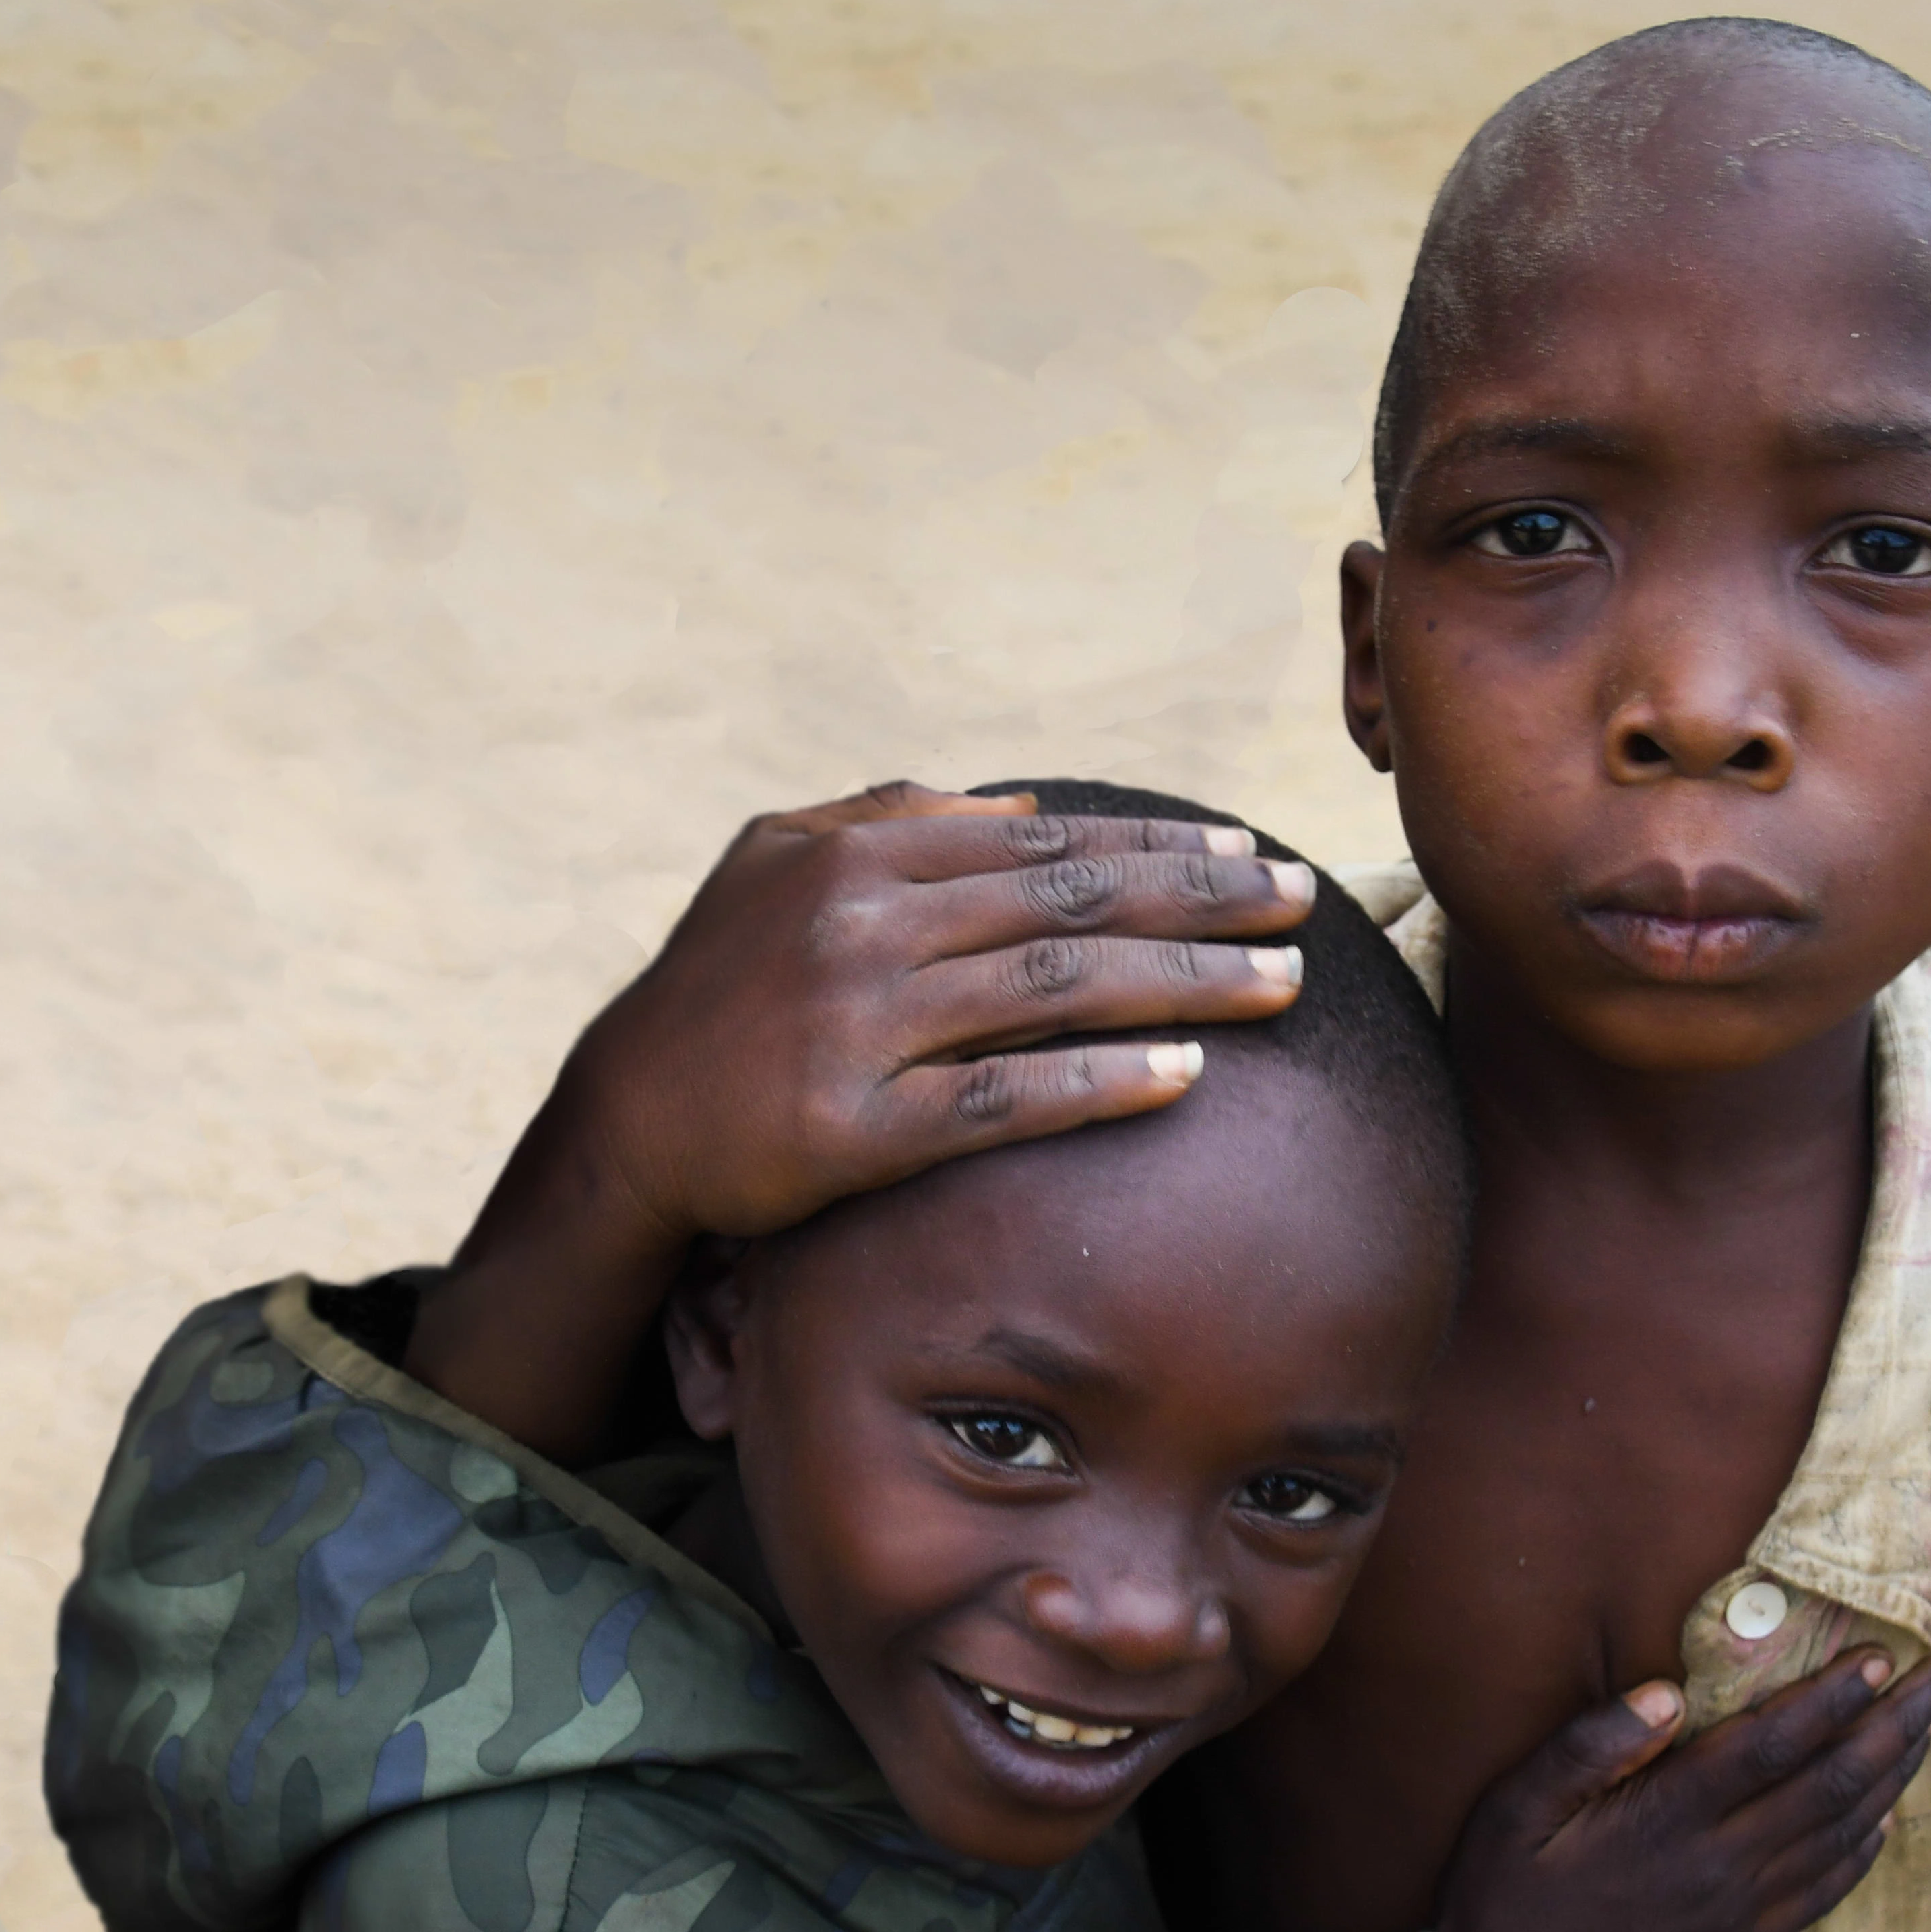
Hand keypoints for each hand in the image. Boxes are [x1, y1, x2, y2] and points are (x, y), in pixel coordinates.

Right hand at [405, 780, 1316, 1460]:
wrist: (627, 1118)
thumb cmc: (720, 986)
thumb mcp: (779, 865)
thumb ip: (890, 821)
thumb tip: (1013, 805)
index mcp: (861, 857)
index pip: (1043, 844)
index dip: (1156, 847)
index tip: (1250, 851)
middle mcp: (864, 926)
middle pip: (1070, 904)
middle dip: (1202, 901)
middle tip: (1303, 903)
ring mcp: (860, 1024)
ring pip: (1055, 991)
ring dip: (1185, 985)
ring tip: (1284, 986)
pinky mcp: (855, 1126)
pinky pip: (1001, 1099)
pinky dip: (1097, 1083)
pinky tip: (1183, 1077)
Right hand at [1434, 1650, 1930, 1931]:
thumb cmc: (1501, 1892)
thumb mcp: (1518, 1802)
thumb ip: (1593, 1743)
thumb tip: (1667, 1690)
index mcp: (1666, 1819)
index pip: (1773, 1745)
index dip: (1831, 1698)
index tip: (1877, 1656)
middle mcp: (1717, 1866)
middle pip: (1828, 1786)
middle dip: (1889, 1728)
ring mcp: (1736, 1915)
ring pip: (1839, 1838)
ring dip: (1892, 1780)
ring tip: (1928, 1733)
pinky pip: (1821, 1896)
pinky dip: (1863, 1853)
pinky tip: (1885, 1821)